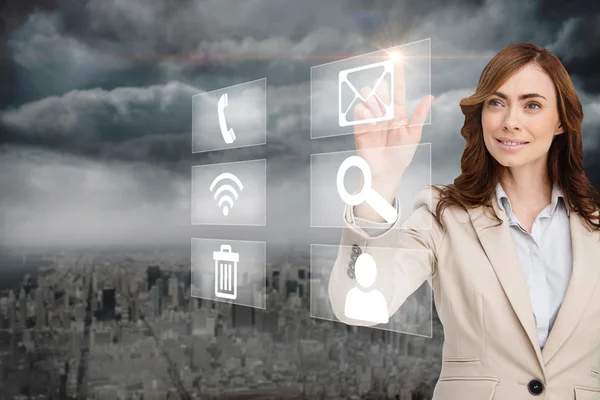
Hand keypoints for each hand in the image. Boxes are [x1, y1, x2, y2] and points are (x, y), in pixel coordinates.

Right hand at [353, 59, 433, 219]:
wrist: (385, 172)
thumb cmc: (401, 155)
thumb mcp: (414, 135)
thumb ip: (419, 116)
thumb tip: (430, 97)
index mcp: (397, 113)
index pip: (396, 90)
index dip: (397, 76)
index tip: (396, 61)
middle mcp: (383, 113)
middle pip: (379, 90)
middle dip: (380, 91)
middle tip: (384, 103)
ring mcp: (370, 119)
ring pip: (367, 98)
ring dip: (373, 102)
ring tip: (379, 117)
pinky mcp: (359, 127)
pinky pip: (358, 111)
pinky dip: (364, 112)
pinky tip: (371, 121)